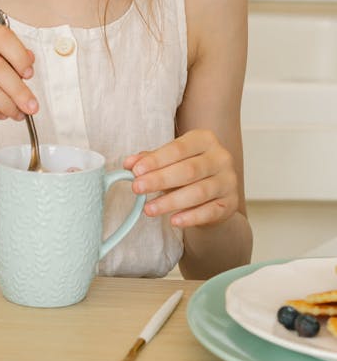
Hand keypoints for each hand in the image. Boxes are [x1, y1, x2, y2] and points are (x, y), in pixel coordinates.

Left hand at [124, 129, 240, 228]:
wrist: (214, 192)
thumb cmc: (188, 171)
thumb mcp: (170, 160)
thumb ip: (150, 160)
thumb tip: (129, 163)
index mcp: (205, 139)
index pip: (178, 148)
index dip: (156, 160)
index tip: (136, 171)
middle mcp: (221, 158)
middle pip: (188, 170)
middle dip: (160, 180)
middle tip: (137, 188)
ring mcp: (228, 181)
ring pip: (198, 192)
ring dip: (170, 202)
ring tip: (149, 209)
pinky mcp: (230, 203)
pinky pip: (210, 212)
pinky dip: (190, 217)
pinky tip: (174, 220)